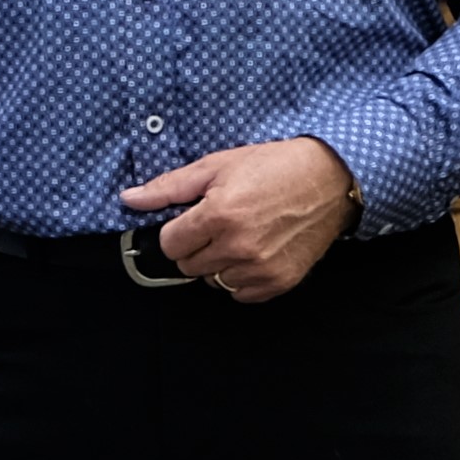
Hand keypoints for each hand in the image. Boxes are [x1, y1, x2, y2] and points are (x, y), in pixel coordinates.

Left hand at [118, 136, 357, 301]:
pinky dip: (241, 278)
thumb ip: (169, 187)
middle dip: (196, 246)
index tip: (193, 219)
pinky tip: (255, 252)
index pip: (169, 244)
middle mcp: (238, 246)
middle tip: (220, 224)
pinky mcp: (280, 281)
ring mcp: (260, 268)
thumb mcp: (217, 166)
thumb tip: (129, 199)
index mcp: (218, 216)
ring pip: (213, 281)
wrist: (330, 179)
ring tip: (241, 236)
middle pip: (188, 265)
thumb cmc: (272, 167)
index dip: (178, 231)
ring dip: (219, 263)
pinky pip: (240, 293)